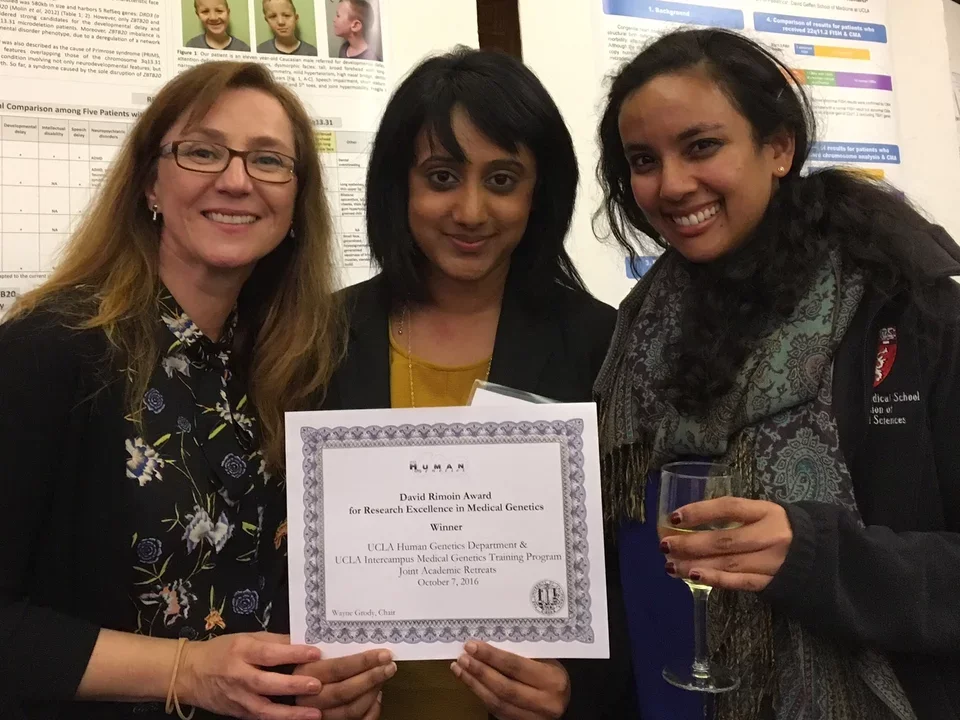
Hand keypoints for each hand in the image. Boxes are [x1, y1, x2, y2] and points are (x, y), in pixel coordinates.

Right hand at [179, 632, 323, 719]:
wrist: (190, 673)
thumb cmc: (222, 651)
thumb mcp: (246, 637)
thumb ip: (274, 641)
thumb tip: (302, 642)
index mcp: (241, 651)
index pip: (269, 653)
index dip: (292, 653)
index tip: (315, 653)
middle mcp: (238, 676)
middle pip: (267, 683)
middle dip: (293, 686)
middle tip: (317, 685)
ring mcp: (237, 699)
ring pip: (264, 710)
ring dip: (291, 714)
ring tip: (314, 714)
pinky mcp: (238, 713)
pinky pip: (260, 719)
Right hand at [293, 648, 395, 718]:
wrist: (288, 687)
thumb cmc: (304, 663)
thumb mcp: (309, 651)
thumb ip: (329, 647)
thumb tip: (365, 636)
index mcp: (304, 673)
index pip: (338, 668)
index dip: (363, 662)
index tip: (384, 654)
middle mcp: (309, 697)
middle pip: (345, 691)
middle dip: (372, 678)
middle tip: (389, 666)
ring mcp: (318, 714)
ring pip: (351, 710)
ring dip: (373, 693)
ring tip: (384, 677)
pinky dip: (370, 711)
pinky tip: (377, 697)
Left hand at [450, 640, 569, 718]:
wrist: (563, 700)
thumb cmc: (552, 673)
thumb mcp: (545, 660)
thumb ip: (522, 655)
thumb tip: (487, 644)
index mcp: (552, 681)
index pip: (516, 667)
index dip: (491, 656)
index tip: (472, 646)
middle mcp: (545, 703)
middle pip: (504, 687)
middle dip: (479, 671)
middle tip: (463, 657)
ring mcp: (534, 718)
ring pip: (497, 703)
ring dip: (474, 684)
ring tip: (460, 668)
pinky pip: (496, 711)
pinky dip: (481, 695)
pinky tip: (470, 682)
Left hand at [662, 497, 792, 591]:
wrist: (818, 553)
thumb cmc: (780, 527)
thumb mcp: (763, 512)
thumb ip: (734, 514)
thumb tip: (689, 520)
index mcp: (767, 512)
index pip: (729, 508)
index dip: (700, 512)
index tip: (674, 517)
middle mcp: (770, 536)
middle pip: (725, 540)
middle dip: (691, 543)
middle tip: (665, 545)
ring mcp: (771, 561)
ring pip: (728, 563)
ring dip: (695, 565)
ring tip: (671, 564)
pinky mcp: (771, 581)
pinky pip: (739, 582)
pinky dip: (716, 579)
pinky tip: (694, 576)